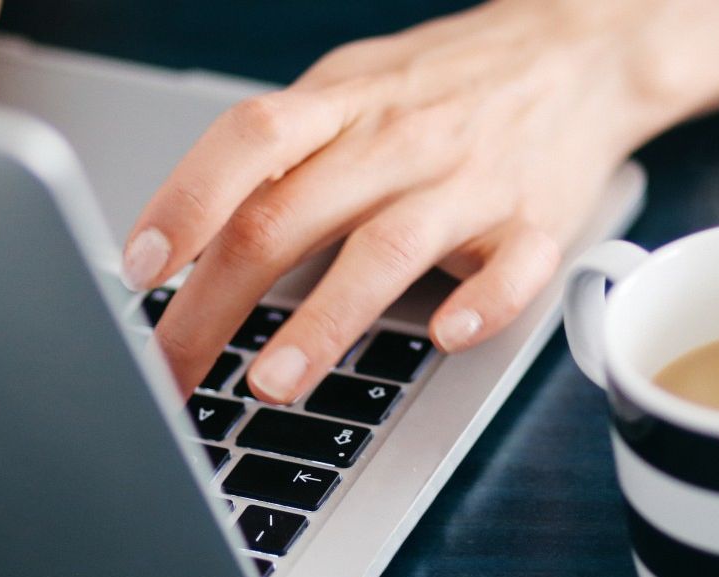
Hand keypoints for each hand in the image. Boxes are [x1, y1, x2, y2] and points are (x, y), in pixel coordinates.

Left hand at [127, 0, 718, 403]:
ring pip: (384, 250)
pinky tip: (442, 337)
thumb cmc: (448, 84)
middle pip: (288, 217)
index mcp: (343, 101)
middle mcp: (398, 139)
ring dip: (322, 321)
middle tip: (172, 371)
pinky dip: (478, 306)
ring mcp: (468, 181)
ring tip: (271, 383)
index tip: (138, 270)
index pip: (248, 141)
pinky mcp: (536, 222)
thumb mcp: (353, 87)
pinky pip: (511, 271)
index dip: (185, 202)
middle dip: (214, 306)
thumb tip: (185, 237)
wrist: (580, 51)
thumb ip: (282, 152)